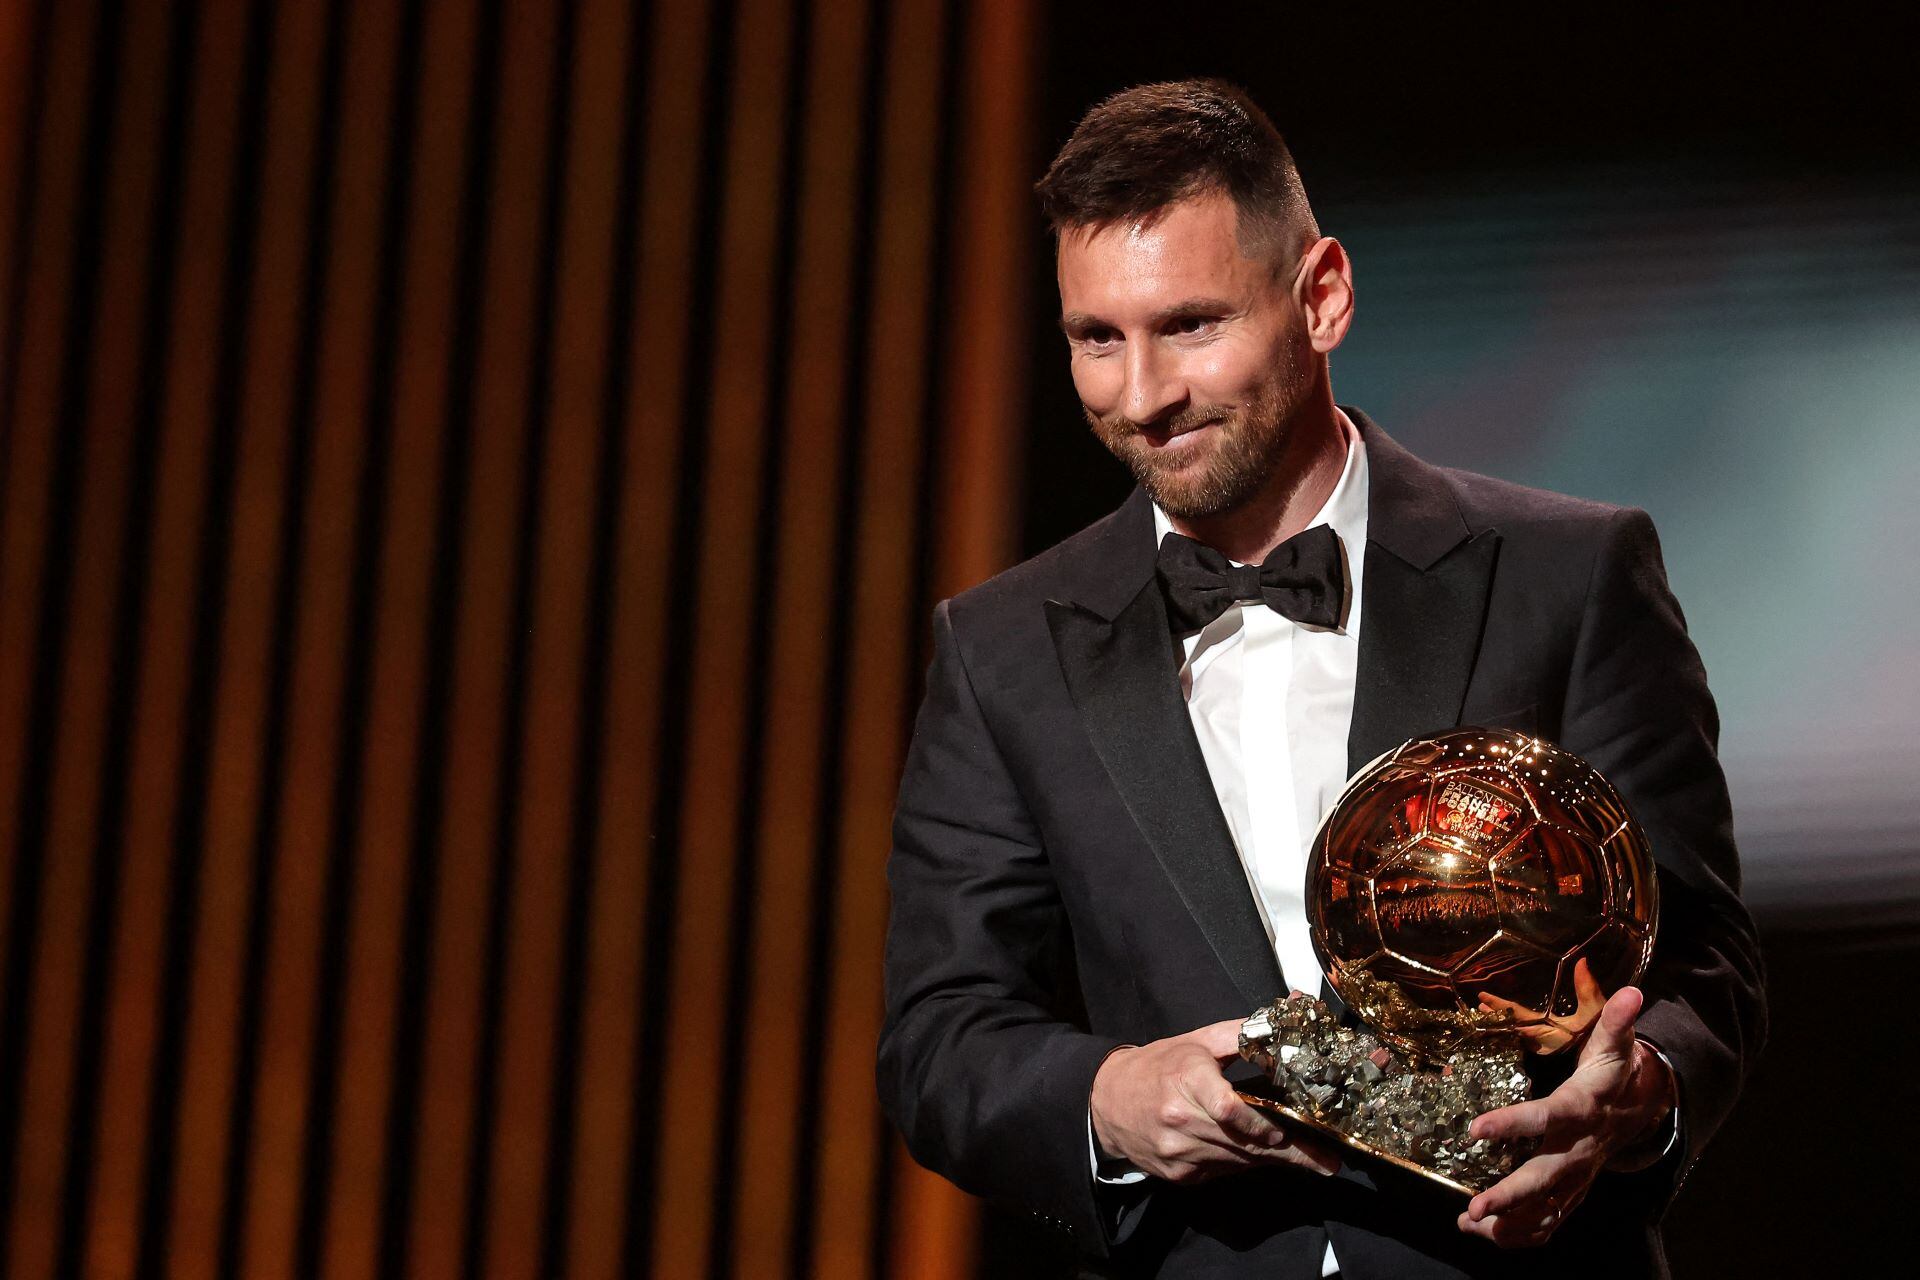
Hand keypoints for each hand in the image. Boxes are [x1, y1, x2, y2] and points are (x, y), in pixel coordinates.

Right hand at [1089, 1019, 1341, 1183]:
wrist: (1106, 1101)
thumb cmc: (1157, 1065)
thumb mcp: (1196, 1041)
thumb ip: (1241, 1035)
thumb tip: (1283, 1020)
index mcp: (1186, 1080)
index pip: (1228, 1109)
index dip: (1261, 1124)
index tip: (1289, 1131)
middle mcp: (1180, 1122)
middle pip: (1244, 1143)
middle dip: (1290, 1153)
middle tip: (1327, 1162)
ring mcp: (1178, 1153)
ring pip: (1238, 1161)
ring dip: (1272, 1160)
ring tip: (1309, 1161)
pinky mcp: (1179, 1174)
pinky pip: (1223, 1171)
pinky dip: (1245, 1163)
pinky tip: (1262, 1156)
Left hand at [1456, 986, 1676, 1247]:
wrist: (1641, 1107)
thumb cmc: (1615, 1071)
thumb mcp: (1616, 1044)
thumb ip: (1617, 1021)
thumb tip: (1633, 993)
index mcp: (1582, 1110)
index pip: (1546, 1118)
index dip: (1513, 1124)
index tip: (1476, 1128)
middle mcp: (1580, 1149)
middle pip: (1545, 1178)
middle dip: (1511, 1196)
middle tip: (1474, 1207)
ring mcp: (1578, 1176)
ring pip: (1546, 1210)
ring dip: (1509, 1223)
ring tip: (1468, 1224)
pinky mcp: (1574, 1191)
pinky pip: (1549, 1222)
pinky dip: (1520, 1234)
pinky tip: (1486, 1234)